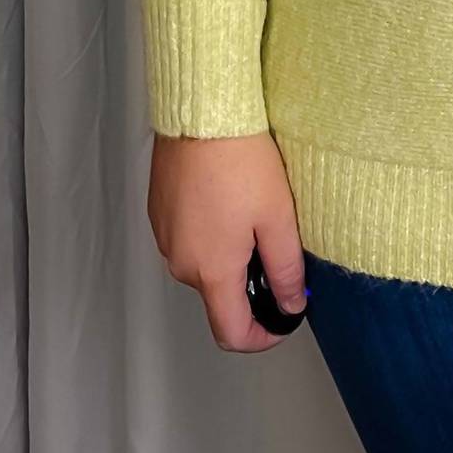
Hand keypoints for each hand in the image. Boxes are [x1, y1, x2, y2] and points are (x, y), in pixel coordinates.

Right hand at [148, 131, 307, 352]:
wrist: (202, 115)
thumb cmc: (241, 162)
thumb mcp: (279, 218)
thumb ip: (286, 270)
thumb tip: (292, 305)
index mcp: (211, 272)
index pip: (231, 332)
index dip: (262, 336)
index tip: (284, 321)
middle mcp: (180, 263)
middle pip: (220, 295)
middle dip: (252, 284)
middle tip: (280, 246)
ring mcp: (165, 237)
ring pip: (205, 265)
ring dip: (233, 255)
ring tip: (257, 213)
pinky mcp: (160, 213)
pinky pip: (191, 239)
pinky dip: (214, 233)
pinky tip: (232, 199)